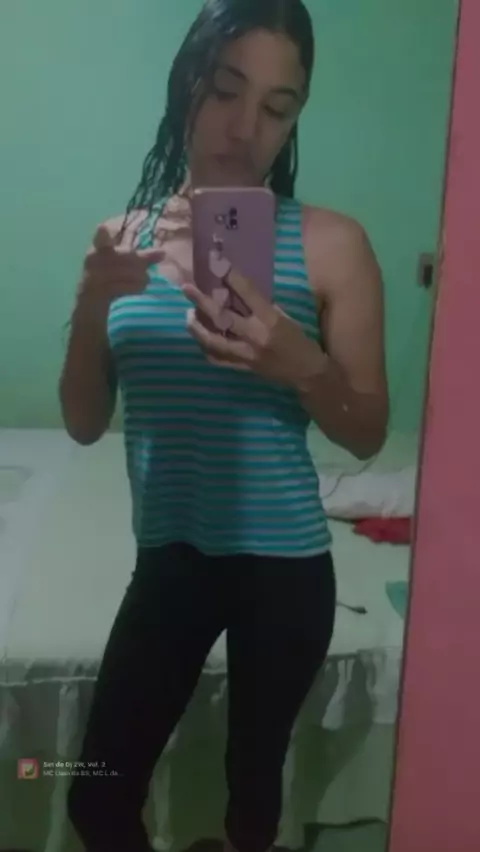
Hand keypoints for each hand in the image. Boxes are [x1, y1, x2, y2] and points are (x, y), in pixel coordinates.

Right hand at [77, 223, 163, 313]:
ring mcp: (90, 278)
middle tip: (147, 270)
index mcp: (98, 250)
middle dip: (137, 263)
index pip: (100, 240)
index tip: (102, 228)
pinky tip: (140, 289)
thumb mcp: (125, 267)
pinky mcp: (94, 294)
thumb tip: (163, 252)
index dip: (101, 235)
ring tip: (146, 281)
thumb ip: (142, 259)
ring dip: (136, 277)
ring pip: (117, 272)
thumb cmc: (110, 282)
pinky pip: (115, 288)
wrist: (91, 307)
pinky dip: (131, 287)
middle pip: (118, 256)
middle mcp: (91, 261)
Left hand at [183, 268, 324, 388]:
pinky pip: (217, 359)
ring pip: (213, 341)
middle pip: (222, 317)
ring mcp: (246, 355)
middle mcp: (255, 336)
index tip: (217, 263)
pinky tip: (201, 338)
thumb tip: (238, 294)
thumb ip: (262, 307)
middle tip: (187, 288)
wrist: (306, 372)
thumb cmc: (298, 340)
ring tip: (189, 316)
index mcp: (270, 320)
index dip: (231, 277)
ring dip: (197, 328)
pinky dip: (206, 348)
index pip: (248, 294)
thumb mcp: (285, 318)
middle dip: (201, 301)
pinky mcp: (242, 368)